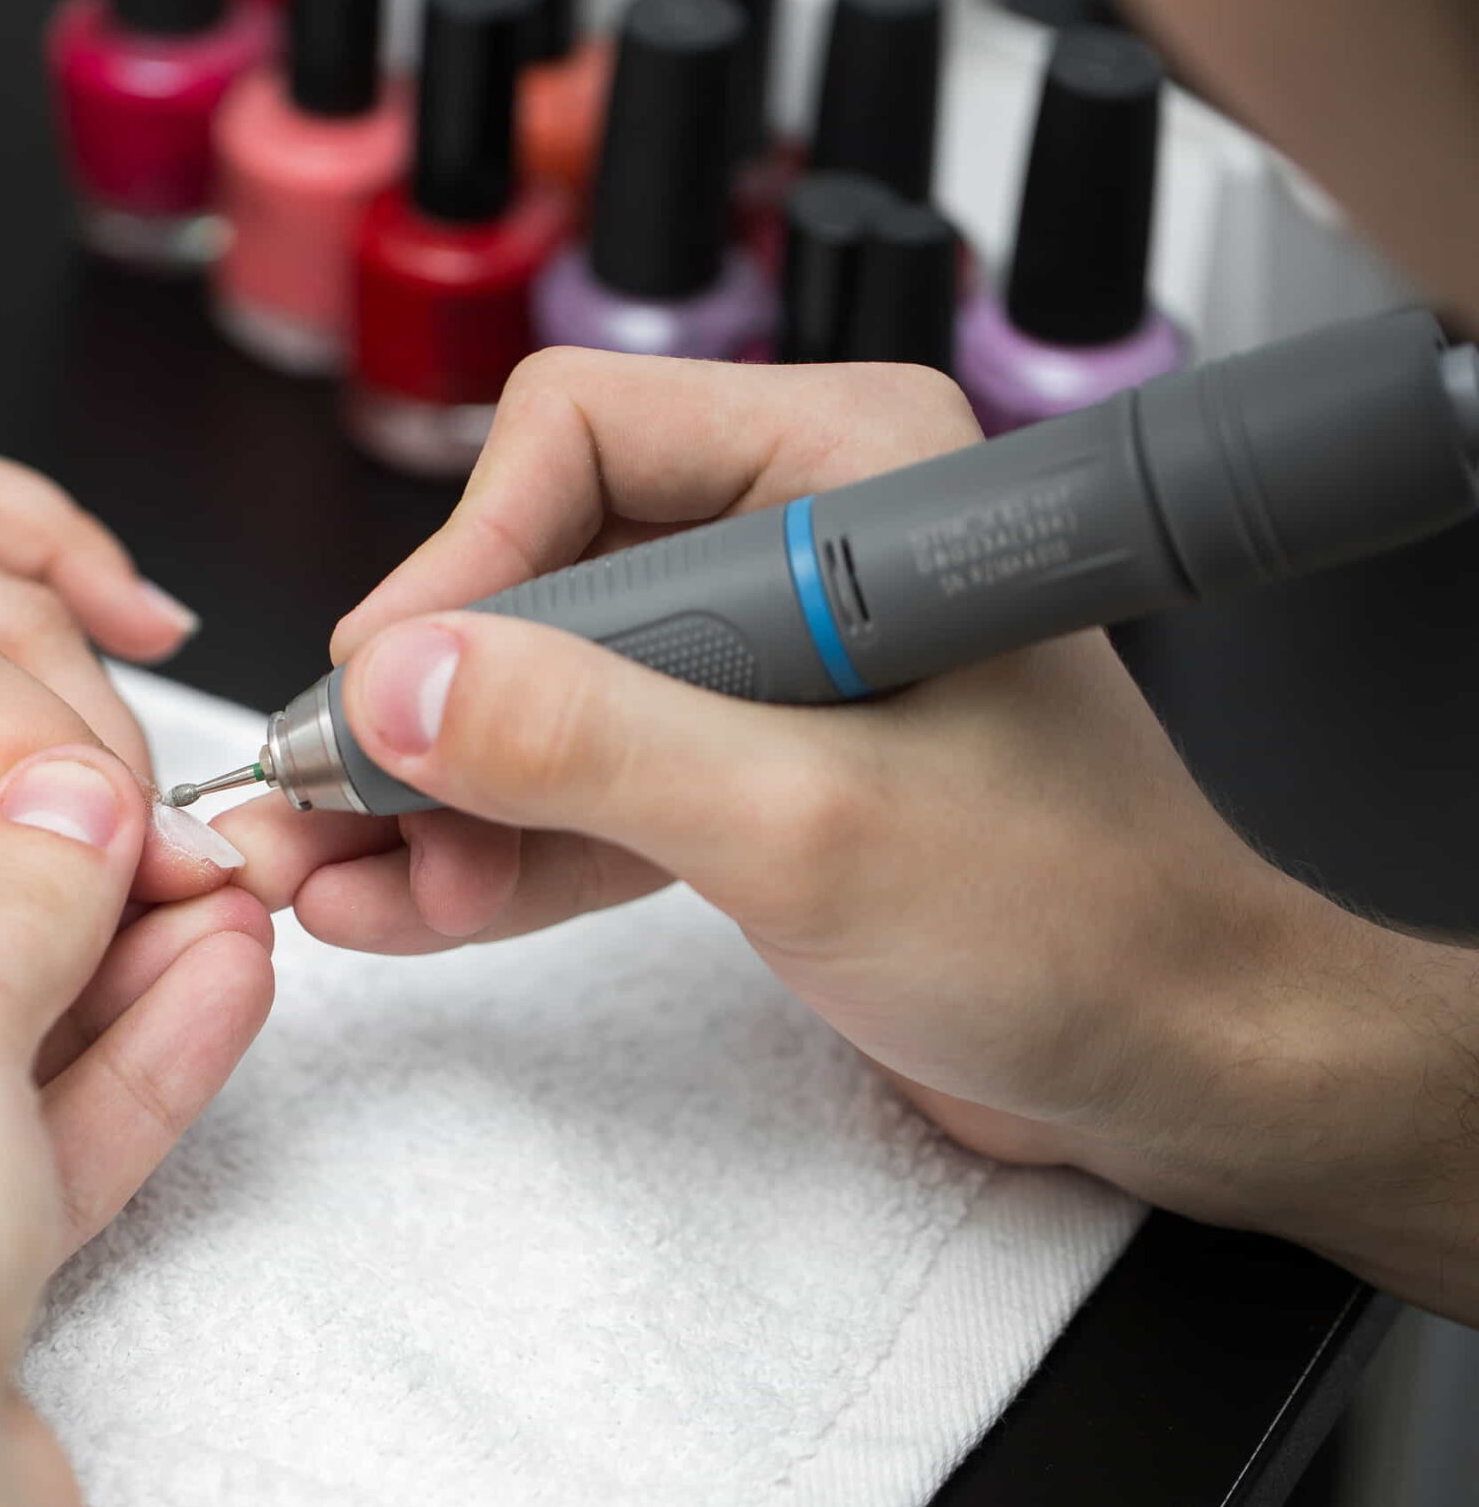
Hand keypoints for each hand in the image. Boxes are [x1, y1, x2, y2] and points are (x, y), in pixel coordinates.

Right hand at [217, 348, 1478, 1317]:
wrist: (1178, 1065)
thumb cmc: (1084, 922)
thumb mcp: (806, 826)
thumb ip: (591, 746)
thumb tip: (398, 685)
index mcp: (848, 470)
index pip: (579, 440)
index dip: (459, 564)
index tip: (383, 694)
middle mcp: (792, 542)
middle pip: (532, 577)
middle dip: (424, 712)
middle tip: (329, 810)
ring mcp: (757, 670)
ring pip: (535, 696)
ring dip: (432, 795)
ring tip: (338, 883)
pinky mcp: (737, 777)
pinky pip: (575, 789)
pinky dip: (489, 852)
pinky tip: (402, 907)